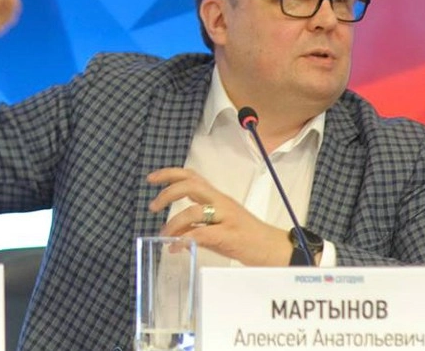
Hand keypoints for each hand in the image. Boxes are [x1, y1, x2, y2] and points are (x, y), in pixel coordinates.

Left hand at [147, 167, 292, 266]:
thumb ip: (195, 229)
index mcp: (218, 198)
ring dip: (174, 222)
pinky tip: (176, 247)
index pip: (192, 176)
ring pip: (194, 210)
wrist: (273, 249)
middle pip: (190, 185)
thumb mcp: (216, 231)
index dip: (170, 174)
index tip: (151, 179)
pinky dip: (186, 239)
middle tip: (152, 206)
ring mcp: (226, 217)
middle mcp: (221, 202)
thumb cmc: (246, 239)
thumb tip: (173, 237)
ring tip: (164, 235)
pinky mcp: (230, 235)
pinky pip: (202, 234)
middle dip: (167, 193)